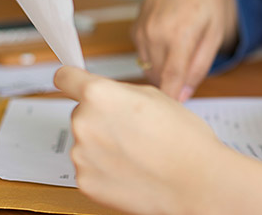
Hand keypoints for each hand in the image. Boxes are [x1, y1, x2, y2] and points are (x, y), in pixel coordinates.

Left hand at [54, 66, 222, 214]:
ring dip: (104, 145)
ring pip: (87, 143)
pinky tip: (131, 170)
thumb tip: (109, 95)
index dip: (71, 80)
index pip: (65, 78)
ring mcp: (82, 155)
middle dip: (101, 119)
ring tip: (137, 153)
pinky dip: (106, 169)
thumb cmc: (184, 140)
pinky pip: (90, 168)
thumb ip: (123, 92)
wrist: (196, 182)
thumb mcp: (157, 97)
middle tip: (132, 129)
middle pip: (82, 114)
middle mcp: (84, 123)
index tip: (72, 84)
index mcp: (100, 95)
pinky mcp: (85, 182)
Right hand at [132, 0, 236, 101]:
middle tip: (183, 88)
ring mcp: (141, 31)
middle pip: (157, 80)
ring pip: (148, 70)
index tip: (171, 119)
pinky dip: (154, 60)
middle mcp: (155, 34)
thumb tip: (184, 94)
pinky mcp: (134, 30)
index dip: (170, 102)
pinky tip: (168, 48)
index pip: (169, 80)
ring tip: (179, 63)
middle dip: (169, 88)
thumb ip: (199, 66)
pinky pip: (143, 57)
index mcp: (179, 35)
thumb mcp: (214, 33)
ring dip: (162, 73)